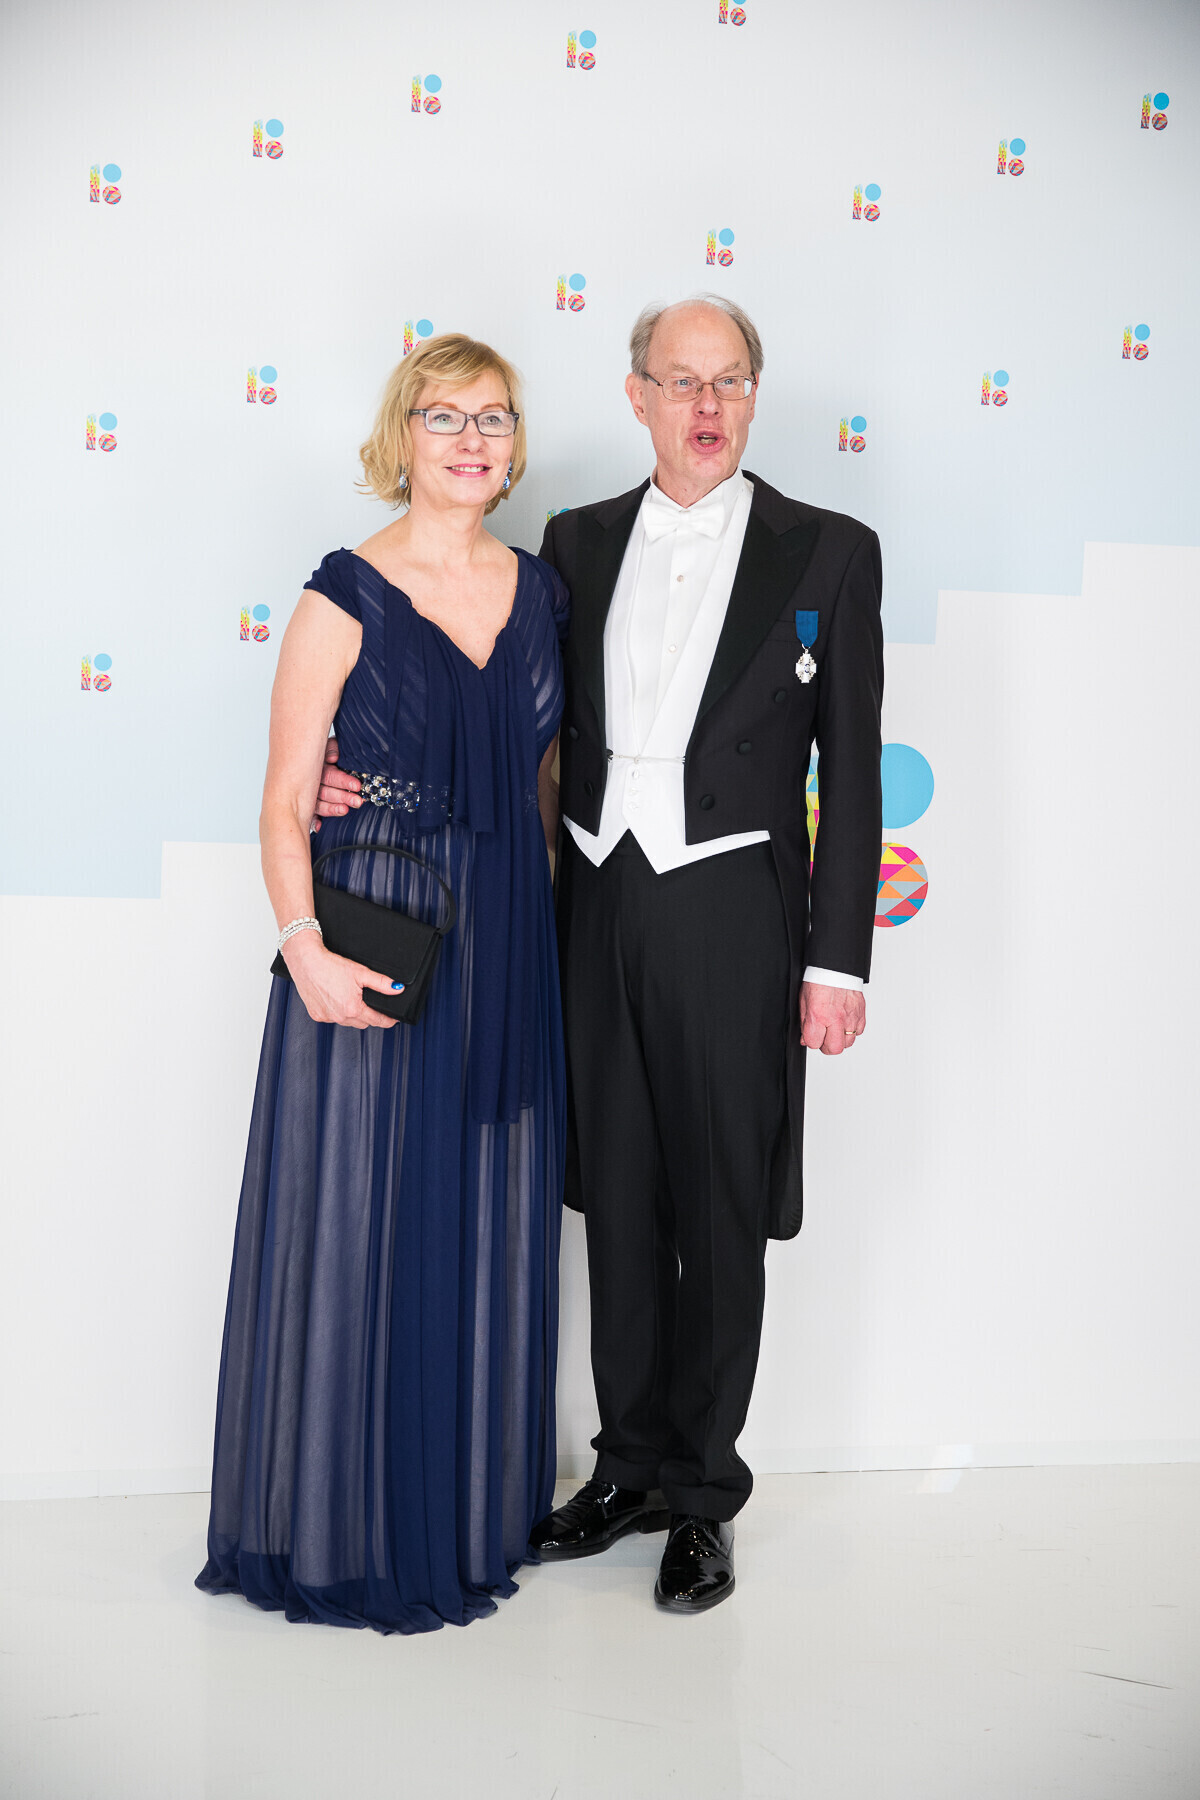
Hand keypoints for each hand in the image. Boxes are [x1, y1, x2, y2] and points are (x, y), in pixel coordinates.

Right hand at [282, 930, 400, 1028]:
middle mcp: (339, 1017)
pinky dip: (338, 1013)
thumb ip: (381, 983)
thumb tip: (397, 989)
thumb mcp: (360, 972)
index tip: (393, 1019)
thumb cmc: (329, 966)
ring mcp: (326, 1017)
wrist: (306, 961)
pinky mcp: (316, 1015)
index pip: (377, 1021)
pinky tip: (337, 1000)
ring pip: (347, 1022)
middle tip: (372, 1005)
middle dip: (370, 1016)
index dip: (388, 1020)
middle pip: (363, 1023)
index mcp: (352, 1009)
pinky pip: (332, 1018)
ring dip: (353, 1015)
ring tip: (353, 1000)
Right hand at [311, 737, 362, 831]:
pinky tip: (319, 826)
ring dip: (332, 809)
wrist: (305, 749)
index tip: (357, 785)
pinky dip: (314, 821)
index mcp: (317, 767)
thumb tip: (333, 758)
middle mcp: (310, 781)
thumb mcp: (326, 744)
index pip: (330, 775)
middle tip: (357, 801)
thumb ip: (331, 748)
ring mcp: (307, 794)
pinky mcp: (306, 804)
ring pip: (318, 803)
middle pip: (325, 791)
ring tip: (345, 810)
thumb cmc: (323, 750)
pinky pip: (310, 814)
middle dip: (343, 797)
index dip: (343, 781)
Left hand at [800, 981, 865, 1055]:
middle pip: (834, 1049)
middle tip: (823, 1038)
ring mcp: (851, 1016)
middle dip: (826, 1046)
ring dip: (840, 1039)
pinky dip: (852, 1030)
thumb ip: (805, 1023)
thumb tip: (806, 1039)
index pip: (814, 1043)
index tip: (811, 1035)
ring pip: (848, 1043)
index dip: (811, 1041)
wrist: (835, 967)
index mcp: (819, 1014)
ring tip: (834, 1029)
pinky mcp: (861, 1012)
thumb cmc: (819, 980)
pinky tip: (844, 1022)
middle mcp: (836, 1017)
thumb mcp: (804, 1001)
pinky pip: (859, 1031)